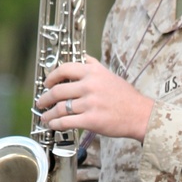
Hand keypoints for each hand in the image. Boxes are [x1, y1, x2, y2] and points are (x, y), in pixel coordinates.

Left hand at [39, 58, 153, 141]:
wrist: (140, 115)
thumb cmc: (126, 97)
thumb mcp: (110, 74)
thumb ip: (94, 65)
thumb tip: (82, 56)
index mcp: (93, 72)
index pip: (64, 69)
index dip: (51, 77)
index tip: (46, 83)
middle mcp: (90, 86)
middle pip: (58, 90)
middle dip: (45, 98)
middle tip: (41, 102)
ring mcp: (90, 103)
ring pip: (60, 108)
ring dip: (48, 114)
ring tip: (45, 117)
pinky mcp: (91, 120)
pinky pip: (66, 122)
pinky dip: (56, 124)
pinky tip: (53, 125)